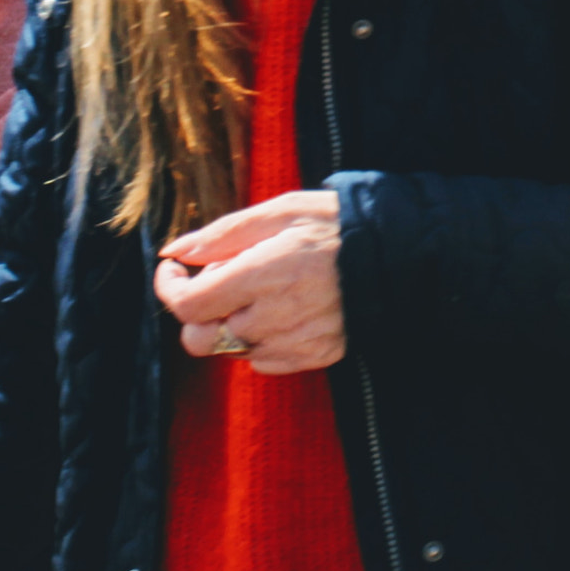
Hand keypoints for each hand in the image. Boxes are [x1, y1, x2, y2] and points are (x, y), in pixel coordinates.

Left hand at [154, 190, 345, 374]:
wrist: (401, 253)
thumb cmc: (337, 223)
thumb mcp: (281, 210)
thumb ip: (223, 234)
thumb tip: (175, 252)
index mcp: (263, 274)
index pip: (188, 305)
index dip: (169, 289)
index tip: (174, 269)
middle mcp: (275, 317)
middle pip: (201, 339)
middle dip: (199, 310)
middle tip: (221, 278)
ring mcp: (294, 343)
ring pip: (232, 348)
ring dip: (233, 321)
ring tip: (265, 287)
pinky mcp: (313, 357)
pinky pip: (264, 360)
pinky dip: (261, 337)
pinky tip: (285, 307)